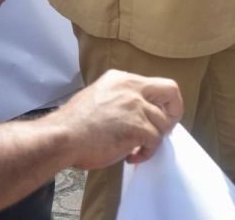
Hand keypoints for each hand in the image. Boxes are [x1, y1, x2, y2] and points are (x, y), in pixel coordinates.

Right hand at [55, 69, 182, 168]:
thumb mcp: (98, 97)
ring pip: (163, 123)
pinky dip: (146, 153)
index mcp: (121, 79)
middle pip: (171, 92)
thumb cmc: (73, 125)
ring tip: (135, 149)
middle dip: (173, 112)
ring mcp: (136, 106)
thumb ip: (120, 100)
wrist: (61, 138)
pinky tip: (131, 156)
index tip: (156, 116)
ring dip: (153, 140)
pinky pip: (155, 141)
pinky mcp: (138, 126)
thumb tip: (137, 114)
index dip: (160, 103)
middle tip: (163, 129)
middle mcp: (131, 88)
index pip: (155, 85)